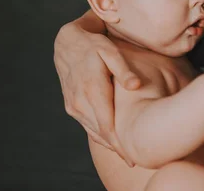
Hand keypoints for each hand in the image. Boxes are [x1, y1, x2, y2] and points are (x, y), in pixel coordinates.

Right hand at [54, 22, 139, 165]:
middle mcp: (80, 102)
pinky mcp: (71, 105)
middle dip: (117, 148)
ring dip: (108, 144)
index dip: (120, 143)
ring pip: (93, 131)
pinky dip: (98, 136)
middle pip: (101, 133)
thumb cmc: (94, 45)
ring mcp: (73, 105)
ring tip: (126, 155)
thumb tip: (135, 86)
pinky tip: (111, 142)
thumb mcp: (111, 52)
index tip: (133, 155)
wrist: (67, 43)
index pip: (107, 125)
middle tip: (135, 159)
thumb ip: (123, 70)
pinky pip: (86, 125)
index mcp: (92, 90)